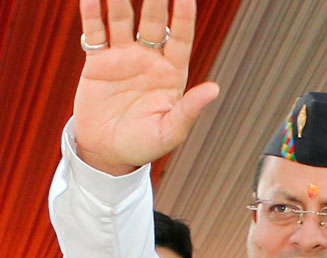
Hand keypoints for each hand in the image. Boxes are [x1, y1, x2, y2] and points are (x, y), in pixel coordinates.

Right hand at [75, 0, 218, 174]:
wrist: (109, 152)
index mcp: (172, 75)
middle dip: (155, 0)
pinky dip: (91, 14)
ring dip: (119, 0)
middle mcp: (150, 60)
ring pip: (122, 20)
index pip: (180, 39)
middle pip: (153, 22)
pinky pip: (95, 33)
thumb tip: (214, 90)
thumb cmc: (145, 145)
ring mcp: (124, 58)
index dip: (184, 18)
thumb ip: (190, 110)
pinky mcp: (98, 62)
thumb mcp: (170, 131)